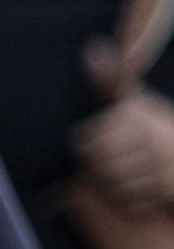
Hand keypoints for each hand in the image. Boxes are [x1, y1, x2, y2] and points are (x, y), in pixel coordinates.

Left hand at [75, 40, 173, 214]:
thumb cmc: (157, 129)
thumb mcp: (137, 101)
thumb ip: (111, 80)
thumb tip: (92, 46)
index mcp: (135, 115)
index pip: (84, 138)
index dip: (86, 144)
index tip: (96, 143)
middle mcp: (148, 138)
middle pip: (93, 162)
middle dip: (94, 165)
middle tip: (104, 163)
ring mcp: (159, 166)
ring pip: (108, 184)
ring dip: (108, 185)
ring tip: (117, 176)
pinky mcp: (164, 191)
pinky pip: (126, 202)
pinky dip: (124, 201)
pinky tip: (131, 191)